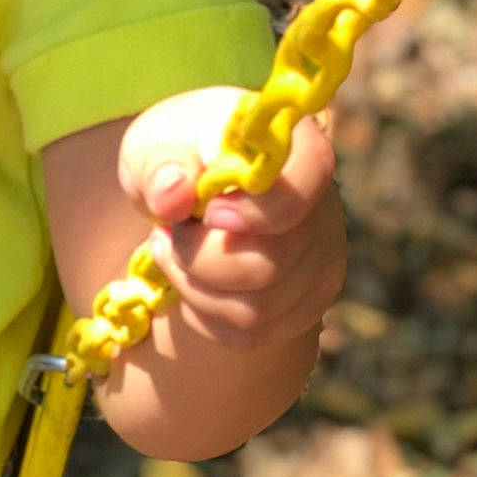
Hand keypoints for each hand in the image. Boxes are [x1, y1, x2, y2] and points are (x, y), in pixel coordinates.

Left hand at [117, 87, 346, 351]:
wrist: (190, 190)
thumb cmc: (176, 156)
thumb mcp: (154, 144)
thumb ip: (160, 163)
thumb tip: (172, 192)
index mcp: (295, 143)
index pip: (309, 175)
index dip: (258, 207)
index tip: (208, 212)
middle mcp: (323, 203)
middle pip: (271, 261)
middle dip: (199, 258)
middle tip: (164, 234)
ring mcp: (322, 257)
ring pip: (259, 307)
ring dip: (195, 289)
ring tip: (171, 254)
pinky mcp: (306, 301)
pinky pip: (255, 333)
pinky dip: (207, 317)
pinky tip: (191, 282)